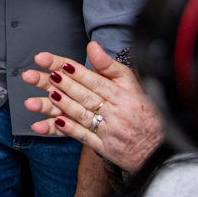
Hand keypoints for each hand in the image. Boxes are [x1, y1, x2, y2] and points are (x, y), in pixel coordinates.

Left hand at [23, 43, 163, 172]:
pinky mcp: (106, 148)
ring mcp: (110, 131)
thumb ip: (110, 66)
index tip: (56, 64)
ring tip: (37, 100)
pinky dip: (69, 130)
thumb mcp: (133, 85)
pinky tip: (54, 123)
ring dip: (58, 107)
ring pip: (81, 116)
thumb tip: (92, 46)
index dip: (75, 72)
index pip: (96, 81)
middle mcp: (116, 112)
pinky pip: (85, 137)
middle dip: (59, 85)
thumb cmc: (146, 113)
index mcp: (123, 96)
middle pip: (84, 96)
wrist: (160, 150)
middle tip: (38, 76)